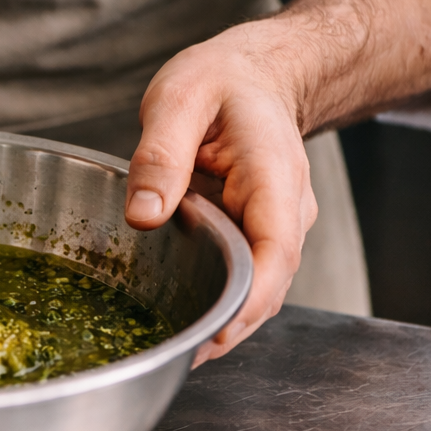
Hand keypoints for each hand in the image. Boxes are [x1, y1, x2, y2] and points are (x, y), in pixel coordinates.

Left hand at [122, 0, 430, 364]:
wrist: (258, 73)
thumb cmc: (222, 81)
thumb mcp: (179, 99)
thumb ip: (160, 155)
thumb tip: (144, 217)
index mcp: (273, 178)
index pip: (275, 254)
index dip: (249, 302)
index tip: (215, 335)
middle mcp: (286, 212)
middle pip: (269, 286)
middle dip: (229, 327)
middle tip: (178, 357)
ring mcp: (276, 227)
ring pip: (259, 289)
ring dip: (223, 322)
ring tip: (176, 351)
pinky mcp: (256, 235)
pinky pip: (244, 277)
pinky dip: (219, 302)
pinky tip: (183, 320)